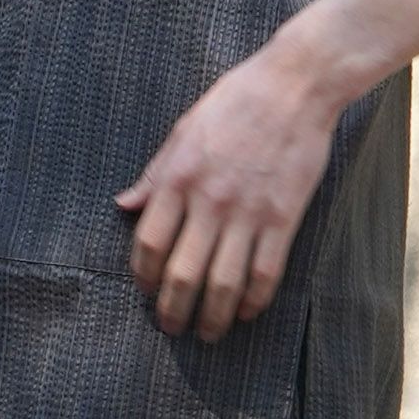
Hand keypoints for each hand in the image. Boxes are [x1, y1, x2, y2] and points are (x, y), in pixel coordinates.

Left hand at [110, 47, 337, 342]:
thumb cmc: (235, 101)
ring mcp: (247, 212)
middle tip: (170, 327)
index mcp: (178, 176)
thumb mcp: (183, 129)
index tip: (145, 290)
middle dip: (172, 309)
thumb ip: (155, 173)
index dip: (143, 276)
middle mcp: (209, 200)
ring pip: (222, 283)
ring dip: (211, 317)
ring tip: (207, 333)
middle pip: (181, 273)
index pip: (149, 243)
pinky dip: (253, 301)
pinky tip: (246, 312)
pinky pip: (265, 273)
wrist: (294, 85)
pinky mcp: (283, 217)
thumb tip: (124, 205)